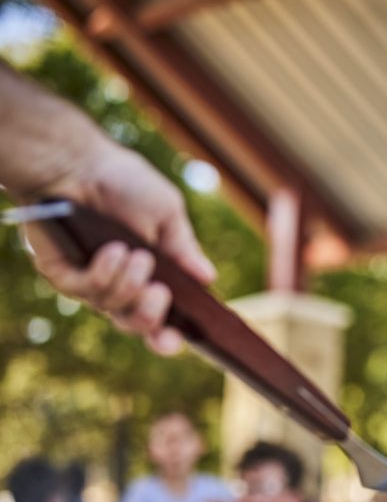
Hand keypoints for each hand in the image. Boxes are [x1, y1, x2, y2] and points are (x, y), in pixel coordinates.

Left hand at [22, 139, 215, 354]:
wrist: (80, 162)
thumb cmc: (124, 181)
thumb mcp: (167, 215)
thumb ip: (184, 249)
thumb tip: (209, 278)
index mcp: (150, 275)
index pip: (160, 318)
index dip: (168, 336)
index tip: (177, 340)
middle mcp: (118, 284)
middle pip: (135, 324)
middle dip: (150, 317)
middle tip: (159, 294)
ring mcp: (89, 280)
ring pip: (112, 308)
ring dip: (129, 285)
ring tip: (136, 255)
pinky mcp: (61, 272)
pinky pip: (85, 290)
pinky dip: (104, 274)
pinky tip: (113, 251)